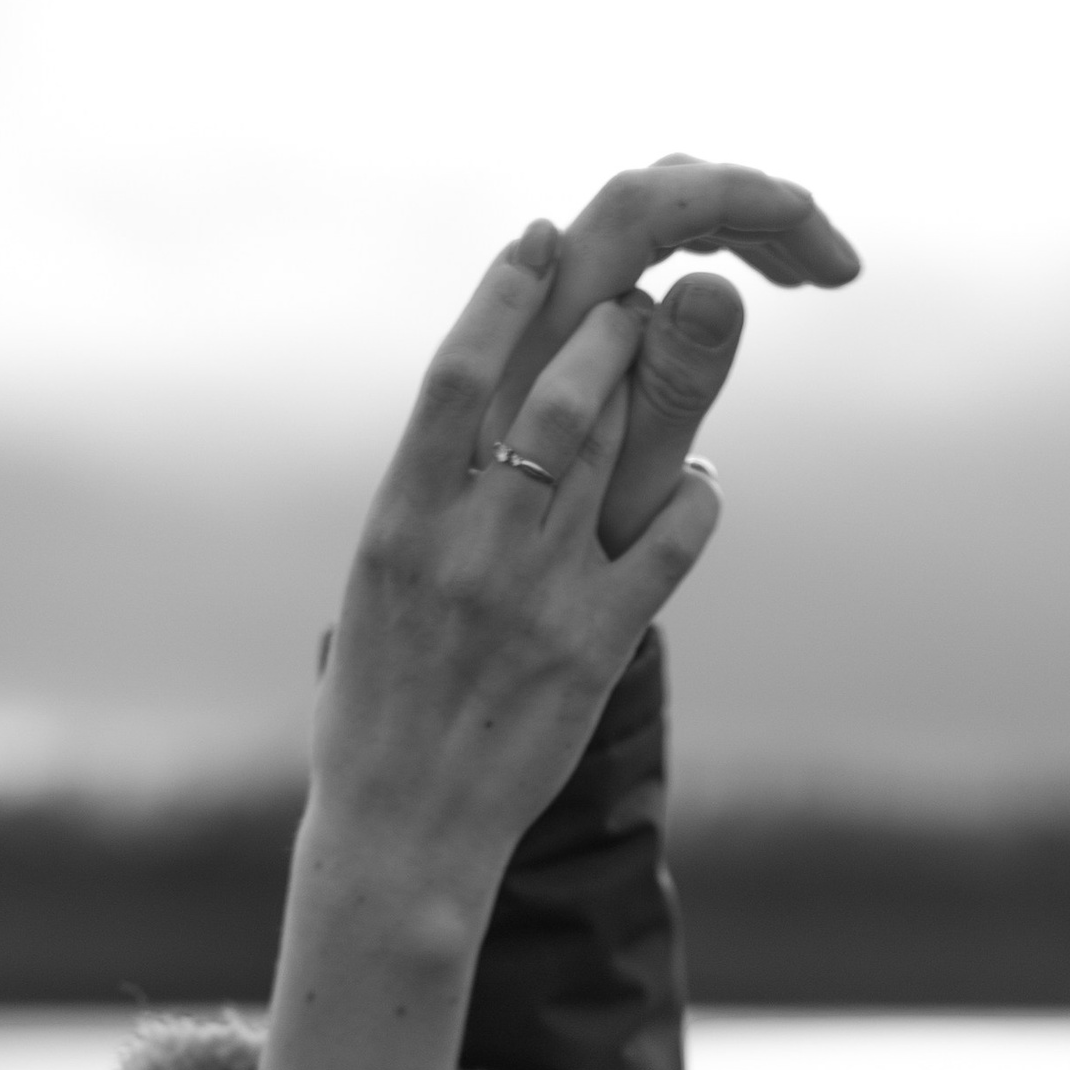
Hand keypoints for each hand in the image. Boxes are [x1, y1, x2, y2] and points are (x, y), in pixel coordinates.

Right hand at [308, 222, 721, 906]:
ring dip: (651, 396)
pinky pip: (674, 541)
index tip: (540, 240)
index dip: (504, 292)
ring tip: (666, 379)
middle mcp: (469, 543)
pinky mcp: (596, 644)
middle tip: (628, 311)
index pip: (457, 374)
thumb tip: (456, 439)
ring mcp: (537, 591)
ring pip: (616, 451)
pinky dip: (695, 500)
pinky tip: (697, 489)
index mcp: (400, 520)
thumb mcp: (372, 594)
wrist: (404, 828)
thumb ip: (418, 509)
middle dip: (605, 334)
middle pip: (557, 396)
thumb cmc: (376, 715)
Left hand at [484, 158, 861, 552]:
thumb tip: (711, 286)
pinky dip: (692, 255)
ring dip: (729, 228)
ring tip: (800, 278)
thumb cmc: (559, 560)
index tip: (827, 257)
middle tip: (834, 272)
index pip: (643, 209)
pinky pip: (629, 256)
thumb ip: (670, 392)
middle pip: (650, 197)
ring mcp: (544, 306)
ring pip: (642, 220)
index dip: (741, 201)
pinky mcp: (559, 323)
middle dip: (751, 211)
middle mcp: (537, 299)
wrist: (493, 598)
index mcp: (548, 329)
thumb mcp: (631, 491)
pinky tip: (735, 284)